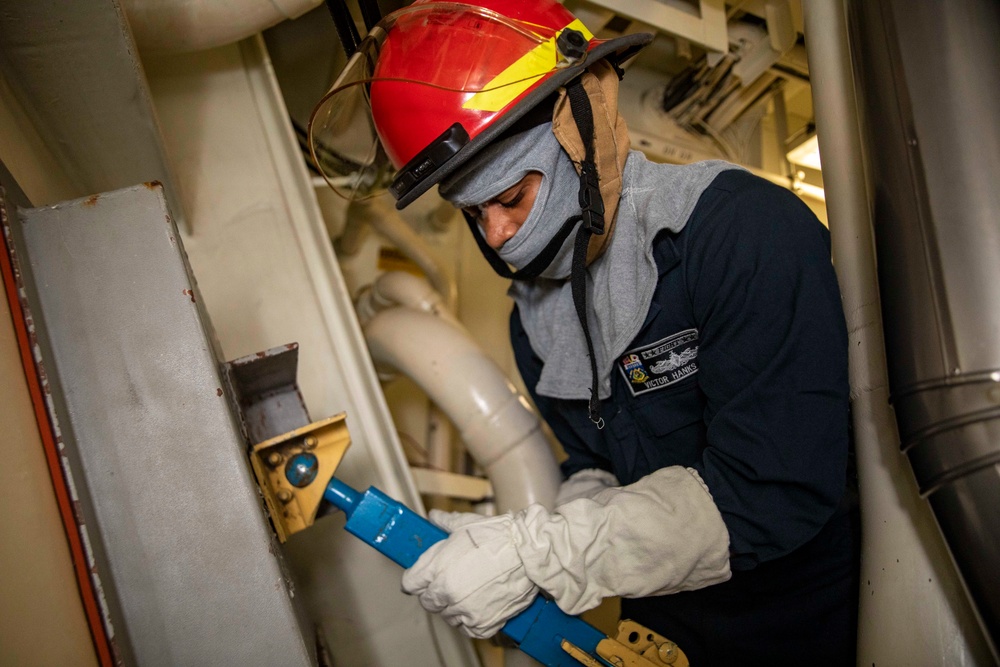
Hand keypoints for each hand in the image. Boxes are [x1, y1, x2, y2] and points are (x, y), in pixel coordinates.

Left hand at [401, 510, 537, 638]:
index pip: (410, 583)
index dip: (417, 579)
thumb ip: (445, 523)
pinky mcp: (482, 623)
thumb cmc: (498, 536)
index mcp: (436, 568)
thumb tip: (434, 517)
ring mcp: (464, 610)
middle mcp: (446, 592)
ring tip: (469, 592)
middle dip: (435, 593)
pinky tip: (478, 605)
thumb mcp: (466, 525)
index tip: (423, 579)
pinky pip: (468, 628)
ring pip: (448, 616)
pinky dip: (471, 620)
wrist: (528, 553)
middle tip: (451, 582)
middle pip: (428, 602)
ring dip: (454, 606)